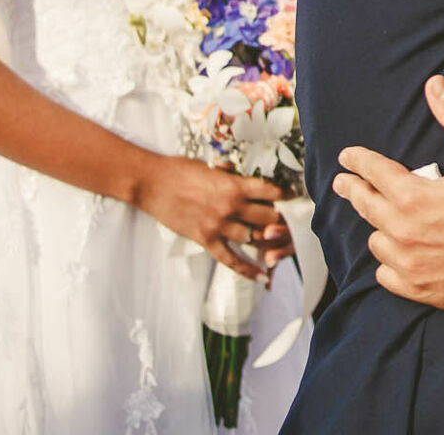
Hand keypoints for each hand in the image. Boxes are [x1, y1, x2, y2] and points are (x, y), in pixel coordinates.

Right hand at [134, 155, 286, 282]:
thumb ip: (231, 178)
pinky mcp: (205, 240)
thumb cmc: (179, 170)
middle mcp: (230, 206)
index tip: (290, 199)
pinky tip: (261, 275)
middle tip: (282, 222)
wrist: (153, 183)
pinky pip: (230, 259)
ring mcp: (218, 225)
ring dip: (263, 239)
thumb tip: (244, 182)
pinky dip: (247, 269)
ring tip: (274, 242)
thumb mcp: (212, 169)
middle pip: (268, 217)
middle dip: (277, 219)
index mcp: (234, 185)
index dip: (283, 196)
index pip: (270, 191)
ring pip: (253, 237)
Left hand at [332, 75, 443, 312]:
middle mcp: (405, 232)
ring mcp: (411, 265)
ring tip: (380, 218)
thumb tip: (434, 84)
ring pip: (376, 242)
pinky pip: (386, 275)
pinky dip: (388, 263)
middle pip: (365, 205)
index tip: (347, 156)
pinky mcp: (422, 290)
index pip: (374, 171)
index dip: (358, 160)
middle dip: (351, 189)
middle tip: (342, 182)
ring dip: (377, 226)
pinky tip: (394, 256)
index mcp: (416, 197)